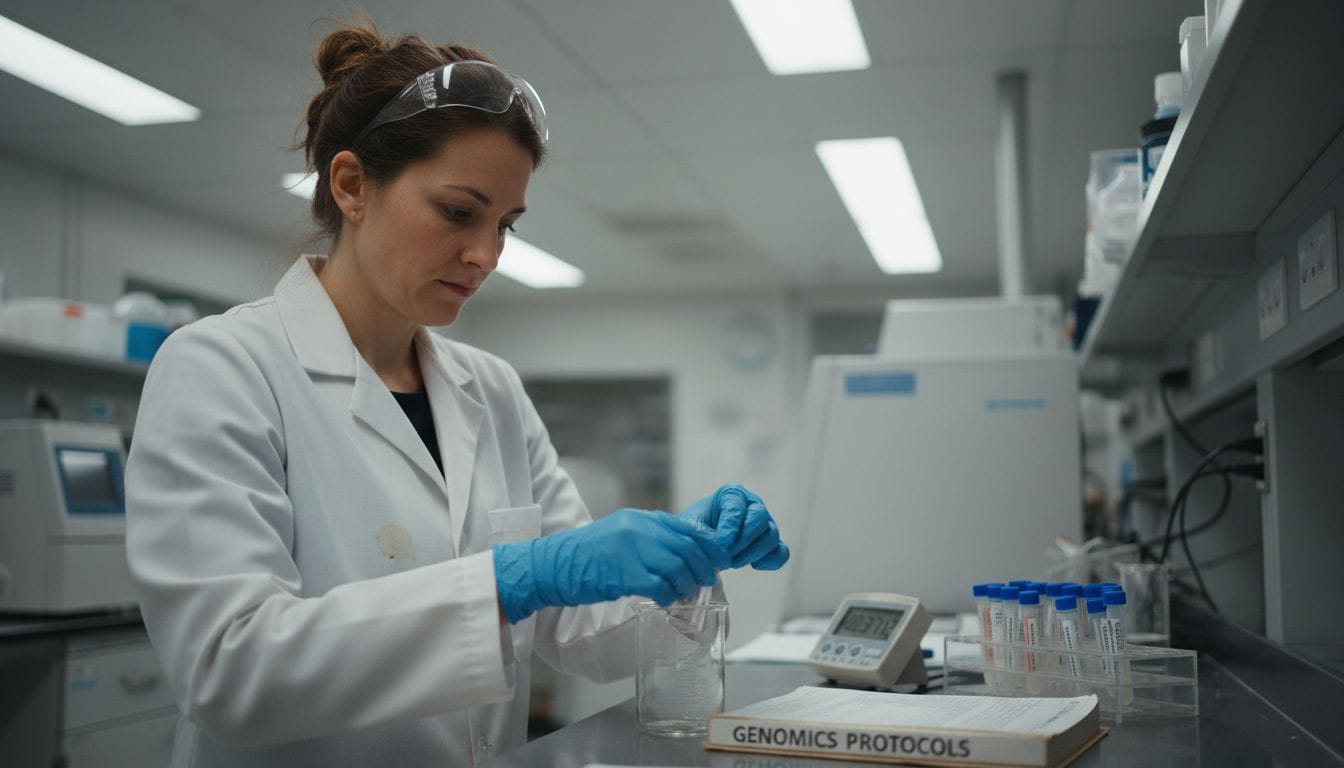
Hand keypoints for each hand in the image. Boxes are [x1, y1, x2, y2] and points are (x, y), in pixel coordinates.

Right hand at [493, 508, 729, 623]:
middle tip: (705, 582)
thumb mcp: (622, 534)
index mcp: (641, 518)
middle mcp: (640, 529)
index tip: (718, 560)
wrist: (553, 564)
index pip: (688, 529)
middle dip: (703, 568)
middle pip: (688, 549)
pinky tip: (665, 601)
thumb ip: (650, 538)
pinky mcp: (624, 574)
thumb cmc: (588, 554)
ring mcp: (632, 550)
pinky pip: (660, 587)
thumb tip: (684, 553)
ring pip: (678, 568)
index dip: (709, 546)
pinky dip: (668, 596)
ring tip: (684, 595)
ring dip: (686, 585)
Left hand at [679, 484, 789, 570]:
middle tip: (726, 554)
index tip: (722, 542)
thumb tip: (721, 547)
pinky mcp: (771, 544)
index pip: (737, 506)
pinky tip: (755, 566)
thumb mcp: (690, 527)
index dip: (730, 526)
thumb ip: (702, 534)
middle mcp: (752, 505)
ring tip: (732, 562)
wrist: (700, 543)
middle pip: (759, 519)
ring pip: (771, 536)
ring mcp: (765, 524)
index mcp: (731, 494)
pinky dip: (772, 561)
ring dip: (752, 553)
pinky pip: (781, 552)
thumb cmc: (695, 530)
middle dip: (743, 540)